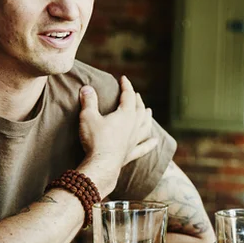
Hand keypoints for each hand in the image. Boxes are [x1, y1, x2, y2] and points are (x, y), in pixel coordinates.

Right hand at [77, 76, 157, 195]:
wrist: (102, 164)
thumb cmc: (95, 139)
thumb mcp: (88, 117)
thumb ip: (89, 101)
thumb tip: (87, 88)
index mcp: (126, 115)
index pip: (128, 96)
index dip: (126, 86)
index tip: (124, 79)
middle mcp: (134, 126)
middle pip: (139, 110)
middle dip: (137, 100)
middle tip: (136, 95)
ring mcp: (135, 140)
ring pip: (145, 126)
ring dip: (147, 118)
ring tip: (149, 112)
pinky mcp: (131, 153)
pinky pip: (144, 147)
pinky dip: (150, 143)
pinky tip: (156, 141)